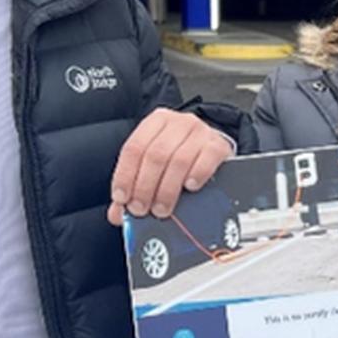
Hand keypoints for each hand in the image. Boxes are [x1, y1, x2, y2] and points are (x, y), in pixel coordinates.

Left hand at [109, 110, 234, 224]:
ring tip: (162, 209)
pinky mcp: (219, 144)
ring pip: (179, 159)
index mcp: (155, 122)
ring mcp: (200, 132)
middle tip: (142, 210)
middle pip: (156, 155)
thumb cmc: (179, 158)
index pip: (134, 148)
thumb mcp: (154, 166)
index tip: (123, 199)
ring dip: (167, 189)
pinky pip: (207, 159)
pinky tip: (190, 188)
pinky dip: (196, 175)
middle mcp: (178, 123)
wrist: (212, 149)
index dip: (125, 176)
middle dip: (145, 186)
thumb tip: (118, 215)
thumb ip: (134, 188)